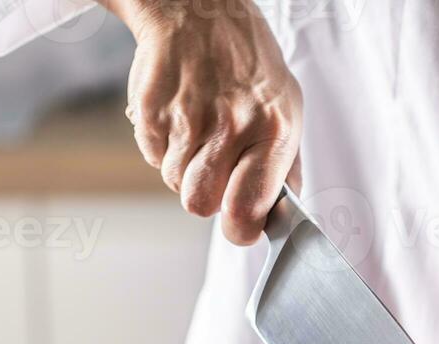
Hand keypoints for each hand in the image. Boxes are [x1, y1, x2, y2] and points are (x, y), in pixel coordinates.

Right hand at [104, 0, 302, 244]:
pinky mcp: (151, 112)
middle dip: (205, 197)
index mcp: (272, 130)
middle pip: (199, 204)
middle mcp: (230, 126)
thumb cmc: (249, 64)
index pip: (247, 209)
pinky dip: (164, 146)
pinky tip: (180, 116)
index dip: (240, 227)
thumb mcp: (287, 107)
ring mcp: (187, 118)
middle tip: (215, 173)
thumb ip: (287, 165)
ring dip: (185, 168)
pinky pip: (153, 157)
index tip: (239, 225)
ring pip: (174, 183)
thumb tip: (283, 211)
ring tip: (200, 133)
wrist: (200, 11)